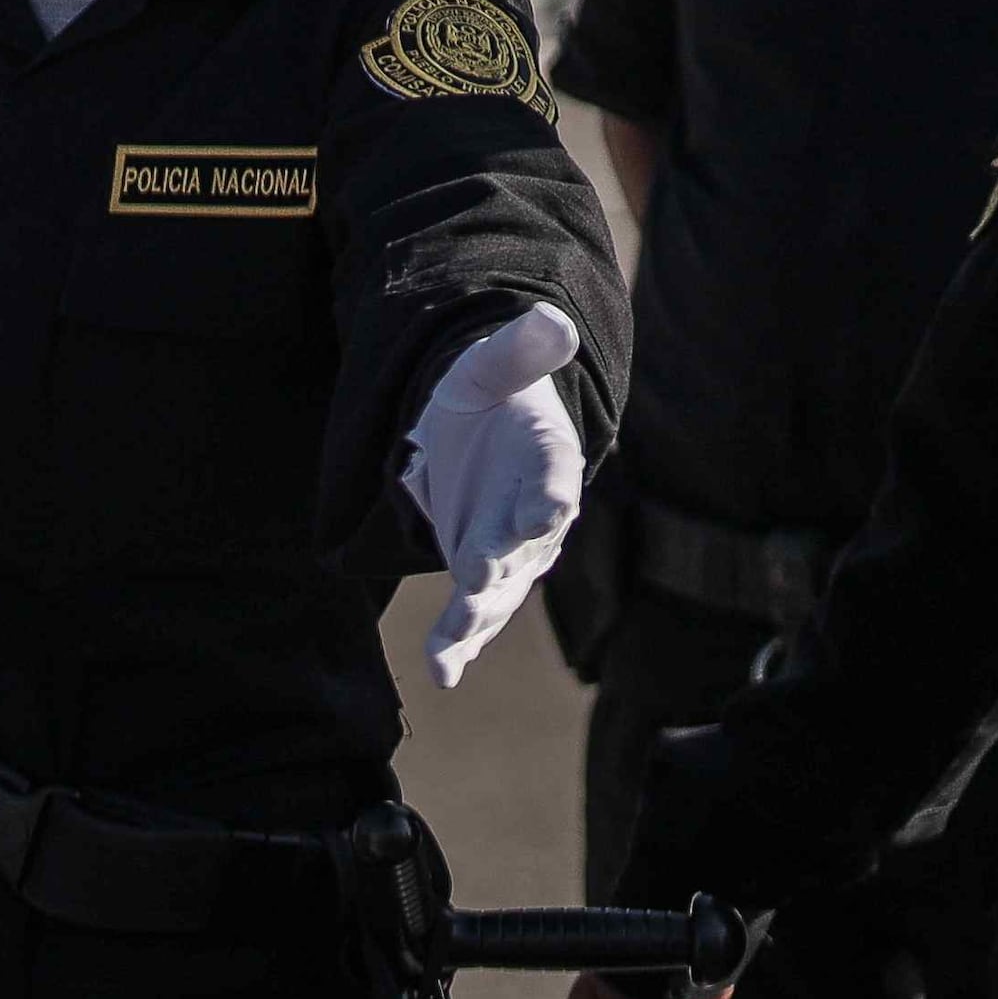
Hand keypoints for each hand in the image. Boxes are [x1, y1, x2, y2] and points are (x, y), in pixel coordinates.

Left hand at [406, 304, 586, 688]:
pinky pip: (471, 617)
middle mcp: (536, 514)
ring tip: (451, 643)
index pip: (556, 480)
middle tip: (478, 576)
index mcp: (548, 460)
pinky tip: (442, 675)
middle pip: (523, 546)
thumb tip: (550, 322)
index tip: (544, 513)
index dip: (548, 497)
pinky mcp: (479, 576)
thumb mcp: (489, 368)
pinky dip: (457, 647)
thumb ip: (517, 352)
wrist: (481, 436)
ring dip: (475, 617)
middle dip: (501, 561)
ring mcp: (509, 551)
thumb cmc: (488, 398)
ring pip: (499, 590)